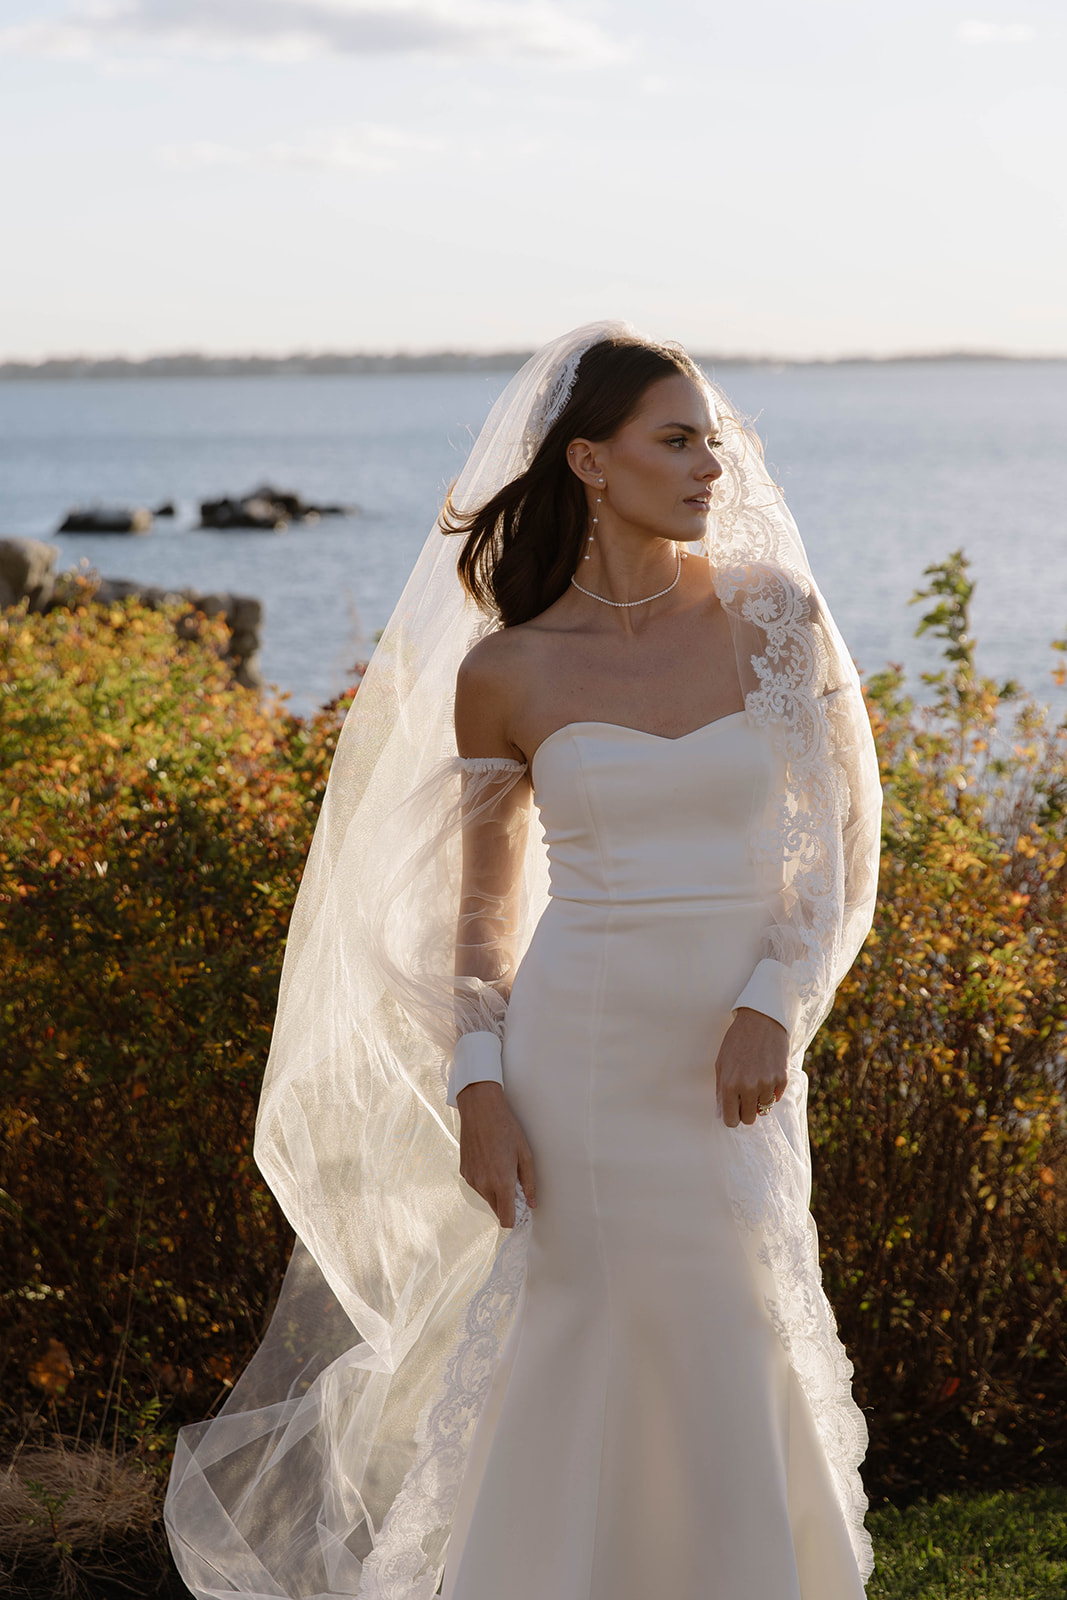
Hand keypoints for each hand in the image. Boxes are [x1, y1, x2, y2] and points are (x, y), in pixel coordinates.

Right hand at [456, 1081, 536, 1227]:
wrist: (480, 1110)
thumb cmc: (505, 1128)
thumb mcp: (524, 1154)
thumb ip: (529, 1182)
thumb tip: (531, 1202)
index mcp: (502, 1181)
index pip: (506, 1219)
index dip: (514, 1219)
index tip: (521, 1211)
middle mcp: (484, 1184)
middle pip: (497, 1210)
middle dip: (506, 1204)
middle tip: (515, 1185)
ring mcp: (472, 1179)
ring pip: (487, 1198)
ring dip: (495, 1191)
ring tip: (501, 1167)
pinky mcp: (464, 1172)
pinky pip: (477, 1186)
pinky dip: (485, 1181)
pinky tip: (489, 1161)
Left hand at [715, 1007, 788, 1126]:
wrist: (761, 1021)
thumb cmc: (737, 1040)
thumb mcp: (721, 1063)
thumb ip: (720, 1090)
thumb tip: (721, 1114)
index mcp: (729, 1085)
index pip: (732, 1120)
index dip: (732, 1118)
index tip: (734, 1112)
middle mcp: (748, 1087)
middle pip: (749, 1118)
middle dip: (746, 1111)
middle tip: (744, 1098)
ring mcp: (766, 1084)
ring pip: (764, 1109)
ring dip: (759, 1099)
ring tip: (756, 1079)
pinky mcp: (782, 1079)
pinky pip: (776, 1098)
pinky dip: (771, 1091)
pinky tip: (766, 1074)